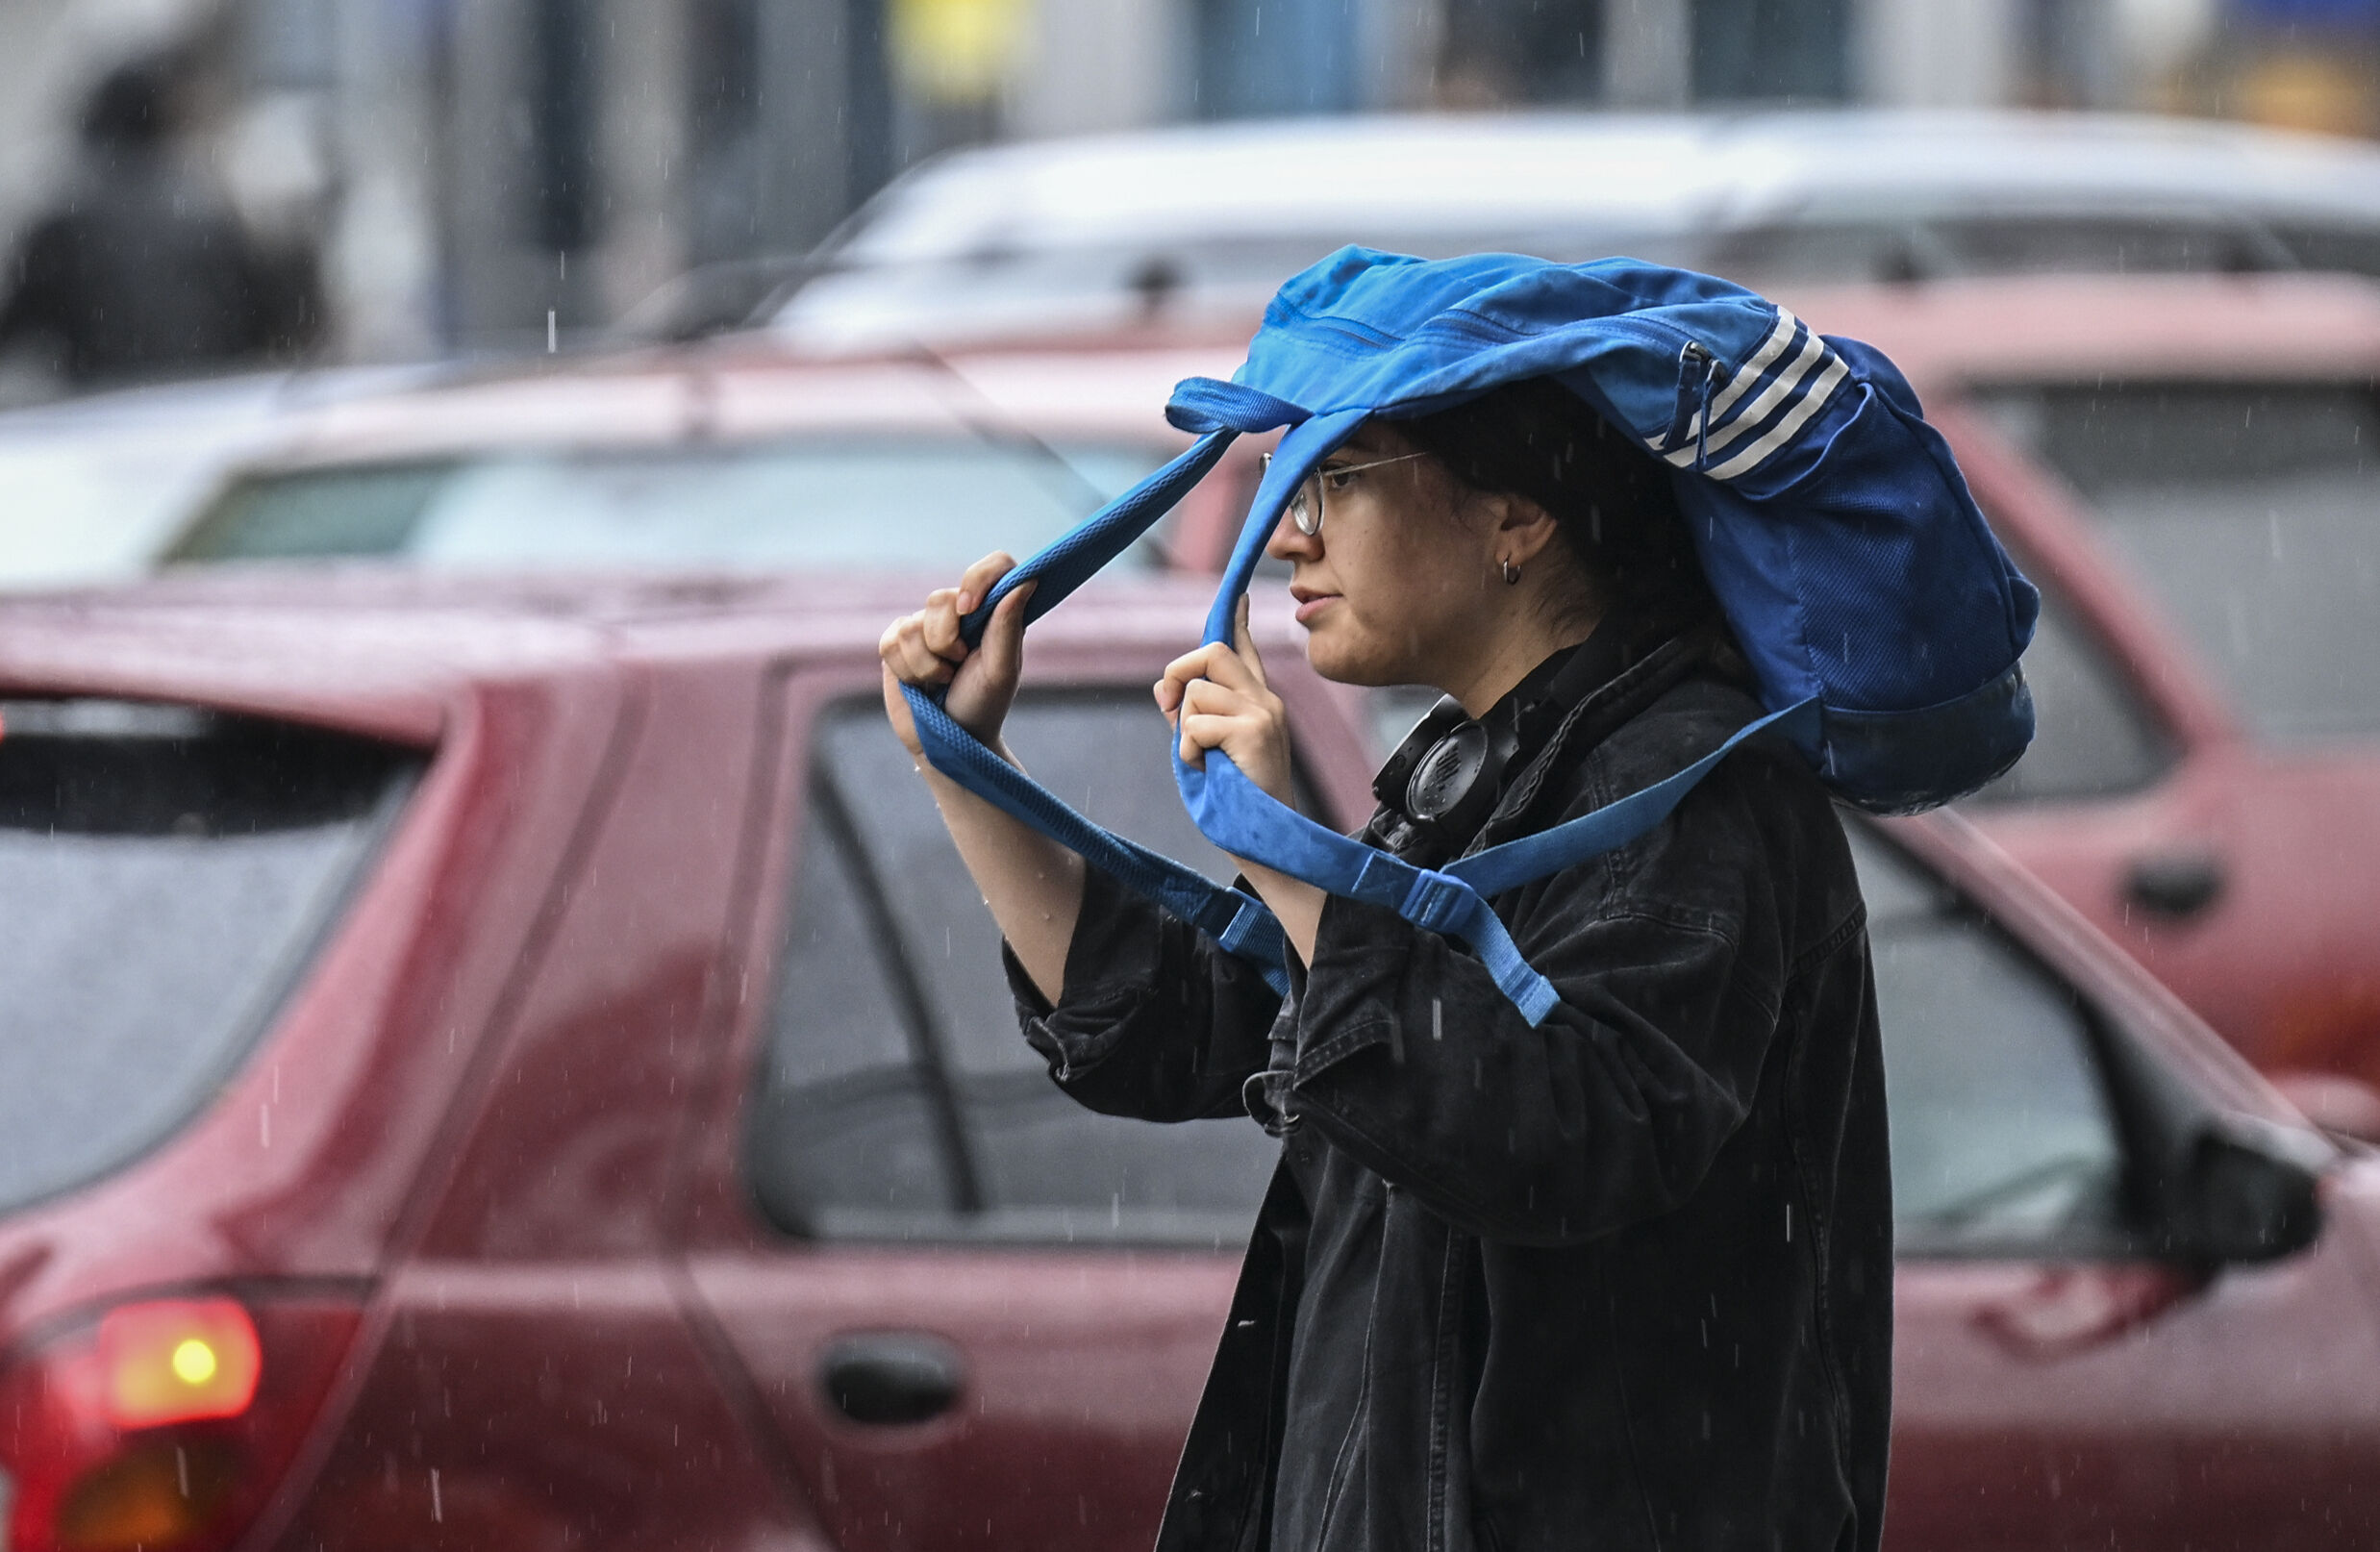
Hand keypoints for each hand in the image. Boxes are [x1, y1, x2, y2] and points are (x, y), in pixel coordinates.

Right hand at [881, 551, 1034, 757]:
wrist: (949, 741)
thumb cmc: (983, 705)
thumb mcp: (1001, 670)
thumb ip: (1008, 625)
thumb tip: (1026, 581)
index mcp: (994, 612)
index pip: (995, 566)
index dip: (979, 578)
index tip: (971, 609)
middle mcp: (960, 613)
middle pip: (941, 599)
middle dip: (946, 642)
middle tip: (958, 666)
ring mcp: (925, 626)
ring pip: (912, 626)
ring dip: (927, 665)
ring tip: (942, 680)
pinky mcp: (896, 643)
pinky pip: (891, 642)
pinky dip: (908, 671)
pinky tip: (920, 684)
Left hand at [1155, 596, 1295, 806]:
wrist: (1267, 838)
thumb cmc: (1236, 800)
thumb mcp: (1208, 751)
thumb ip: (1188, 718)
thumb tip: (1164, 688)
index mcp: (1259, 703)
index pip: (1246, 651)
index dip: (1238, 621)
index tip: (1241, 596)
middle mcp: (1265, 701)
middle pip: (1213, 652)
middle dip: (1178, 672)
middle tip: (1170, 706)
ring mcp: (1263, 713)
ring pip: (1197, 692)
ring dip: (1184, 729)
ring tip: (1202, 759)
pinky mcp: (1254, 732)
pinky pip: (1196, 723)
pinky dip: (1188, 750)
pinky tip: (1205, 768)